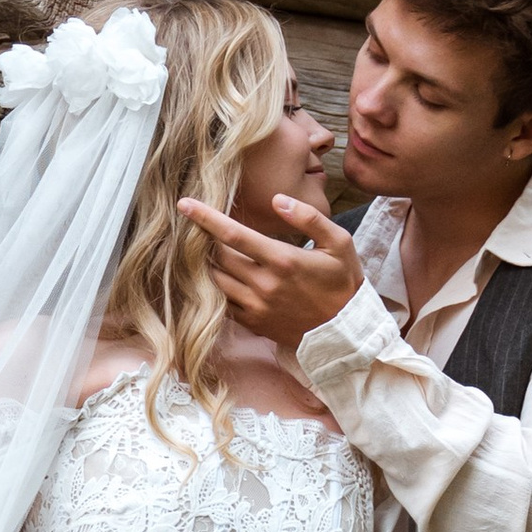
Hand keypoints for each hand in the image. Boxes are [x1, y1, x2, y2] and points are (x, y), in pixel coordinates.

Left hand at [178, 192, 363, 349]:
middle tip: (195, 225)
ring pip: (215, 281)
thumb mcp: (339, 242)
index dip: (205, 218)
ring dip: (205, 263)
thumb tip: (277, 199)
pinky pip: (222, 303)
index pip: (233, 235)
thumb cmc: (343, 282)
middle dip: (203, 239)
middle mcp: (264, 284)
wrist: (347, 332)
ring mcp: (256, 306)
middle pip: (217, 257)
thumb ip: (308, 217)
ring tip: (200, 248)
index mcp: (283, 260)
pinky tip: (214, 275)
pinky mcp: (253, 323)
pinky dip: (214, 287)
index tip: (184, 204)